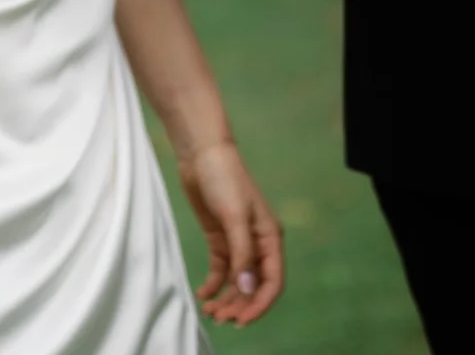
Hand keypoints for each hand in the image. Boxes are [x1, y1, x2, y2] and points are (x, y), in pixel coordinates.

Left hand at [178, 138, 283, 327]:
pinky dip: (213, 284)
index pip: (272, 281)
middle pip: (253, 285)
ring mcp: (238, 241)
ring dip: (226, 298)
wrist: (202, 154)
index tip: (242, 320)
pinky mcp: (219, 238)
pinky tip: (203, 293)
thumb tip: (247, 289)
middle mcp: (257, 243)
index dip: (260, 304)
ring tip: (209, 311)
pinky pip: (221, 270)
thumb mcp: (234, 217)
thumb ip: (242, 254)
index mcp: (269, 237)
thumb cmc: (224, 179)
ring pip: (236, 281)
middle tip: (219, 317)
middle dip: (239, 305)